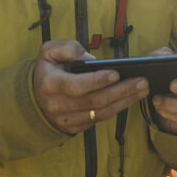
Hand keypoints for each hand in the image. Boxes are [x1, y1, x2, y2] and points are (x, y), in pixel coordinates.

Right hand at [32, 41, 148, 134]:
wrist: (34, 96)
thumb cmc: (47, 69)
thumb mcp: (50, 50)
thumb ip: (70, 48)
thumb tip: (92, 59)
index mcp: (50, 84)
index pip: (77, 85)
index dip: (98, 80)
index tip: (117, 73)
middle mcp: (58, 105)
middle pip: (95, 101)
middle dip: (122, 91)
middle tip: (142, 81)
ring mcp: (66, 119)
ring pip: (101, 113)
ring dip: (125, 101)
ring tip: (142, 89)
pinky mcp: (74, 128)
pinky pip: (99, 119)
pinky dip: (117, 109)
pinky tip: (130, 98)